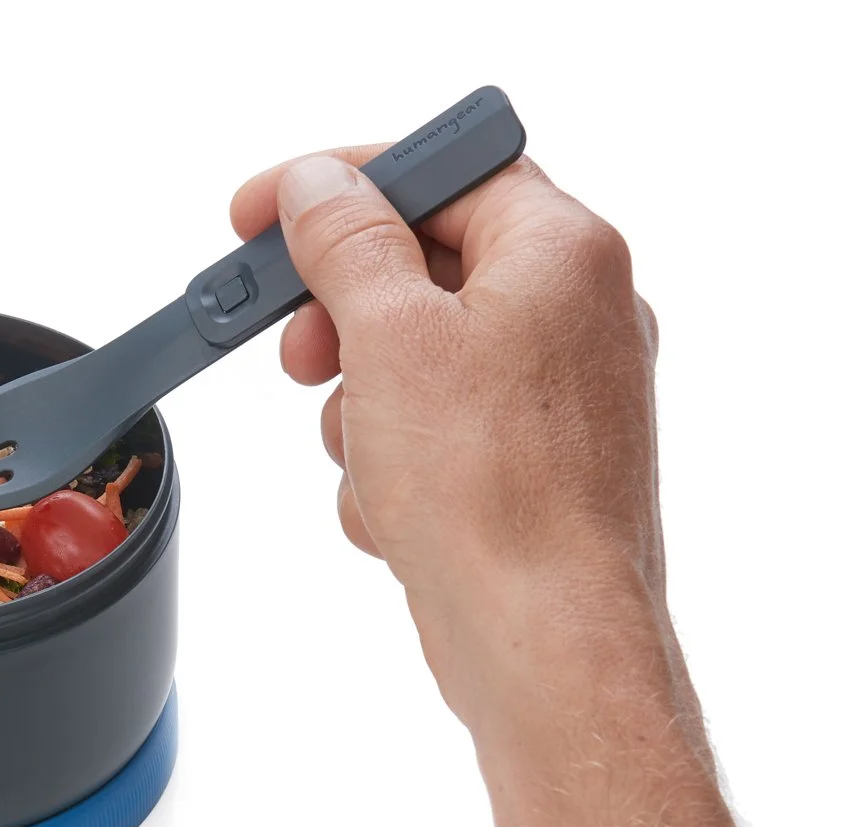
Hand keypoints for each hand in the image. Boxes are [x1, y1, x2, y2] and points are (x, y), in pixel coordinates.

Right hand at [230, 152, 668, 733]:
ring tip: (366, 455)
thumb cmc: (494, 496)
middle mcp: (577, 312)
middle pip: (423, 266)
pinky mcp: (533, 465)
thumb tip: (319, 188)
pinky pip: (435, 433)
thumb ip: (346, 243)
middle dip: (343, 317)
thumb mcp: (390, 336)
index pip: (441, 169)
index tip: (263, 213)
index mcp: (564, 251)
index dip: (340, 185)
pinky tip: (397, 512)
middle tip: (295, 350)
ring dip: (363, 407)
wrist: (544, 643)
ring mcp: (558, 394)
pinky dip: (396, 466)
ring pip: (417, 359)